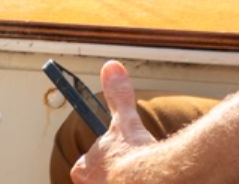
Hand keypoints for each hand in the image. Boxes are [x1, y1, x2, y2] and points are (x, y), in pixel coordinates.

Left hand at [70, 62, 158, 182]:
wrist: (154, 182)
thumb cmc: (135, 155)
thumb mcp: (125, 120)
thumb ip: (117, 96)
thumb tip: (112, 67)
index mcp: (84, 171)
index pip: (85, 167)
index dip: (102, 160)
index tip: (118, 157)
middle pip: (101, 181)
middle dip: (116, 176)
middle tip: (134, 170)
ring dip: (128, 181)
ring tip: (143, 177)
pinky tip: (150, 182)